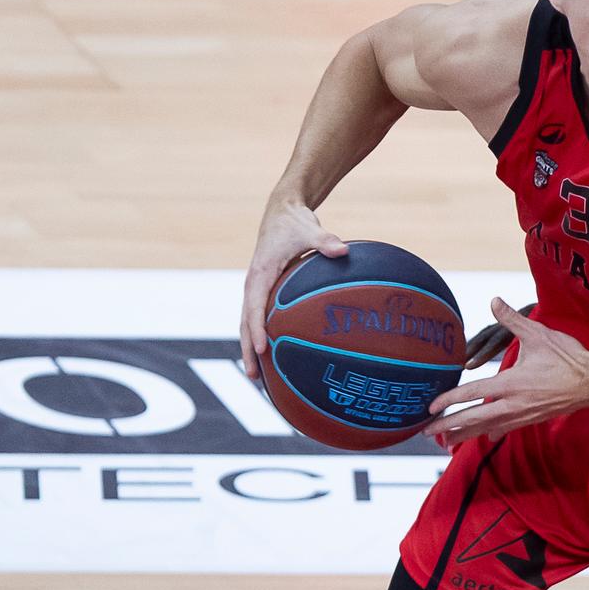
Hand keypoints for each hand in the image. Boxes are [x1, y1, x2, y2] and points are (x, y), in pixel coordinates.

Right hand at [240, 199, 347, 377]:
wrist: (281, 212)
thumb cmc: (294, 223)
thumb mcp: (309, 229)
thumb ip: (325, 241)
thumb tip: (343, 250)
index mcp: (260, 274)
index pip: (254, 307)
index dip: (257, 329)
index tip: (263, 349)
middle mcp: (253, 285)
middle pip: (245, 324)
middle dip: (248, 350)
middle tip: (255, 377)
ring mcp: (256, 289)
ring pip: (248, 324)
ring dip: (251, 349)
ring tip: (259, 377)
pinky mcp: (263, 291)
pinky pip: (259, 318)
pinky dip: (262, 336)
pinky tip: (275, 355)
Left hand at [427, 299, 588, 443]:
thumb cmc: (567, 358)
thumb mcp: (538, 334)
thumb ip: (512, 319)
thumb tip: (493, 300)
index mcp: (511, 383)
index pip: (472, 394)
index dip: (448, 401)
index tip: (430, 407)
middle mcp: (513, 404)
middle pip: (473, 419)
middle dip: (448, 426)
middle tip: (425, 432)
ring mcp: (521, 415)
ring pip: (486, 429)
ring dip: (464, 435)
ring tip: (445, 443)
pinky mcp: (530, 419)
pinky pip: (504, 429)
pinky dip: (489, 433)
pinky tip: (483, 438)